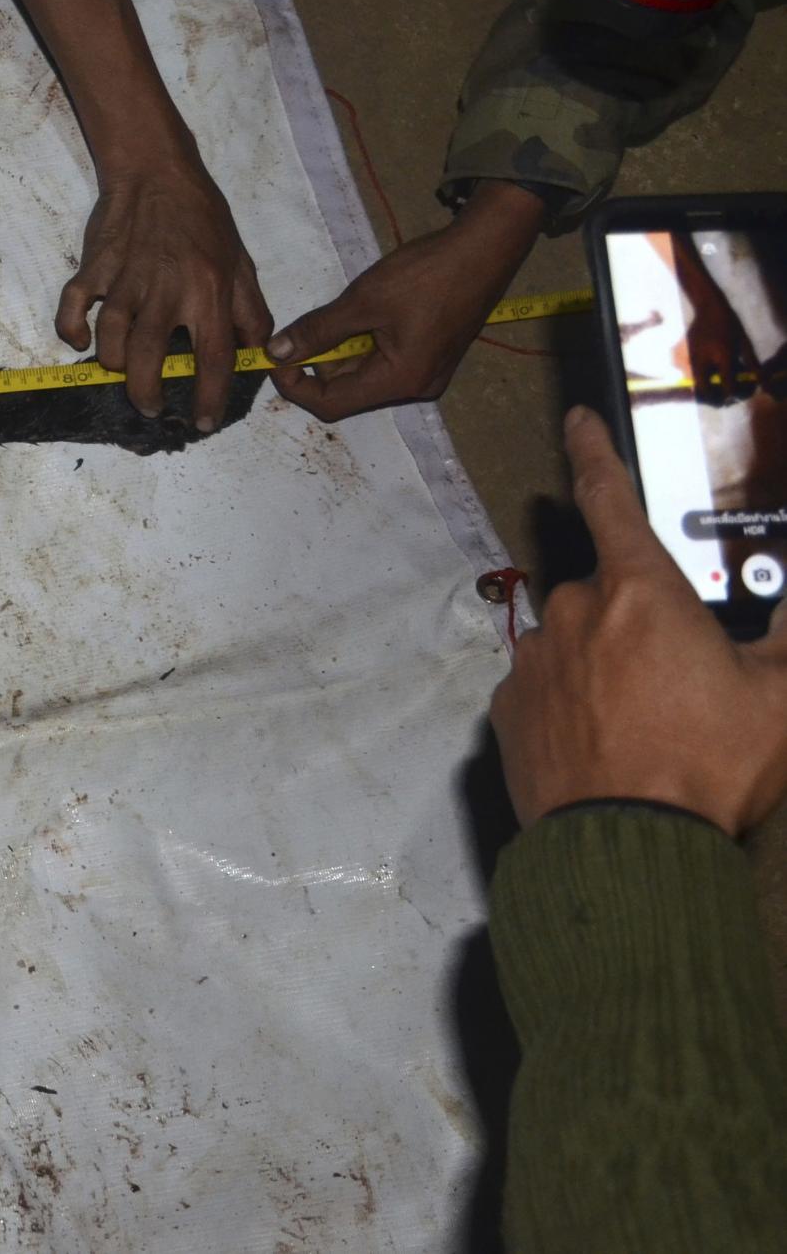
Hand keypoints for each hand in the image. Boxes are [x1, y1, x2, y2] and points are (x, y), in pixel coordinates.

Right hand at [56, 161, 270, 431]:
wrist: (156, 171)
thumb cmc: (202, 217)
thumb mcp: (240, 262)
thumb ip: (251, 311)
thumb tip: (257, 354)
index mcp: (208, 292)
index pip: (212, 358)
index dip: (208, 397)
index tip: (202, 422)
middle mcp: (166, 291)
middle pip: (150, 360)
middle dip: (148, 394)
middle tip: (152, 406)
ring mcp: (125, 281)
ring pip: (110, 341)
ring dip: (115, 367)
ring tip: (123, 374)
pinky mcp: (94, 268)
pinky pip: (73, 308)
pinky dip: (72, 331)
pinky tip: (81, 341)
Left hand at [267, 180, 545, 420]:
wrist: (484, 248)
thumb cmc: (426, 274)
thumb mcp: (363, 301)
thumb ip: (317, 331)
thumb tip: (275, 353)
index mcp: (401, 380)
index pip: (331, 404)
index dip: (295, 386)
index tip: (275, 357)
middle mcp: (416, 387)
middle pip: (348, 392)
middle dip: (319, 363)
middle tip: (307, 327)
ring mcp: (428, 373)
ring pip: (365, 375)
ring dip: (342, 350)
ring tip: (342, 314)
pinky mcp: (432, 356)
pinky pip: (385, 362)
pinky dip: (364, 344)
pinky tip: (363, 315)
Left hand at [489, 408, 786, 833]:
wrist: (626, 846)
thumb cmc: (704, 768)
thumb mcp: (779, 698)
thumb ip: (785, 639)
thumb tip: (784, 612)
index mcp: (638, 591)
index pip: (608, 498)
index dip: (594, 452)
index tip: (577, 421)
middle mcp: (573, 611)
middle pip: (607, 593)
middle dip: (639, 622)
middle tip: (681, 680)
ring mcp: (534, 659)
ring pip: (576, 642)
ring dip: (605, 667)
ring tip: (649, 724)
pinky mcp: (508, 707)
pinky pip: (546, 687)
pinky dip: (573, 704)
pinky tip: (609, 743)